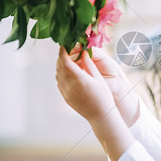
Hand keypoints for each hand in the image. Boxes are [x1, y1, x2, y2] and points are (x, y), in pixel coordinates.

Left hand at [56, 46, 135, 160]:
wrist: (100, 116)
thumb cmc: (103, 96)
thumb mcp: (98, 77)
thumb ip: (89, 63)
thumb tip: (83, 52)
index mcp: (79, 79)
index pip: (65, 61)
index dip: (63, 51)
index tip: (65, 44)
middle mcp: (69, 85)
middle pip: (59, 67)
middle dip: (62, 57)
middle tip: (67, 50)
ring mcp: (66, 92)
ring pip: (58, 74)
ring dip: (61, 66)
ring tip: (69, 60)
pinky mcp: (65, 97)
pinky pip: (59, 82)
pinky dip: (61, 75)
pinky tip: (69, 73)